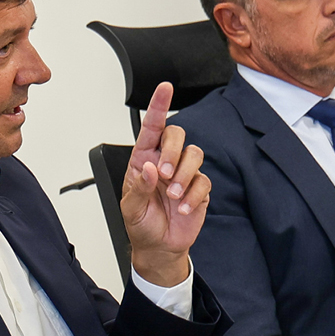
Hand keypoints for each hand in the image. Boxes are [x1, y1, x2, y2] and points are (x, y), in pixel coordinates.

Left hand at [121, 82, 210, 286]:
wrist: (159, 247)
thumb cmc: (141, 224)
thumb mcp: (131, 208)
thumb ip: (140, 187)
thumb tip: (149, 168)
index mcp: (143, 160)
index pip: (152, 128)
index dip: (159, 106)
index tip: (164, 88)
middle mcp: (165, 162)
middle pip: (177, 136)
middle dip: (173, 152)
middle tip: (165, 174)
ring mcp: (183, 175)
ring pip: (195, 155)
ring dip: (185, 175)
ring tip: (174, 195)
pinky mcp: (199, 189)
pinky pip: (203, 181)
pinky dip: (193, 195)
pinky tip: (184, 207)